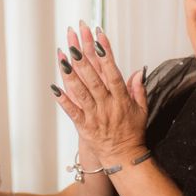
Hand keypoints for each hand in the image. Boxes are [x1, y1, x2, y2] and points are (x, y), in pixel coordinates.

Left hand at [53, 25, 148, 163]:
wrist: (124, 158)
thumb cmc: (132, 132)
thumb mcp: (141, 110)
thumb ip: (138, 89)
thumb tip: (137, 71)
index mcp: (122, 99)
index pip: (113, 72)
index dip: (106, 54)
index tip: (99, 36)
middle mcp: (108, 105)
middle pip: (94, 79)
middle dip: (84, 60)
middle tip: (75, 43)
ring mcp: (95, 115)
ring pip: (82, 92)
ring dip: (71, 76)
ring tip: (62, 59)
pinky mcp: (84, 126)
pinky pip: (73, 112)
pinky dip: (63, 100)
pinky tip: (54, 88)